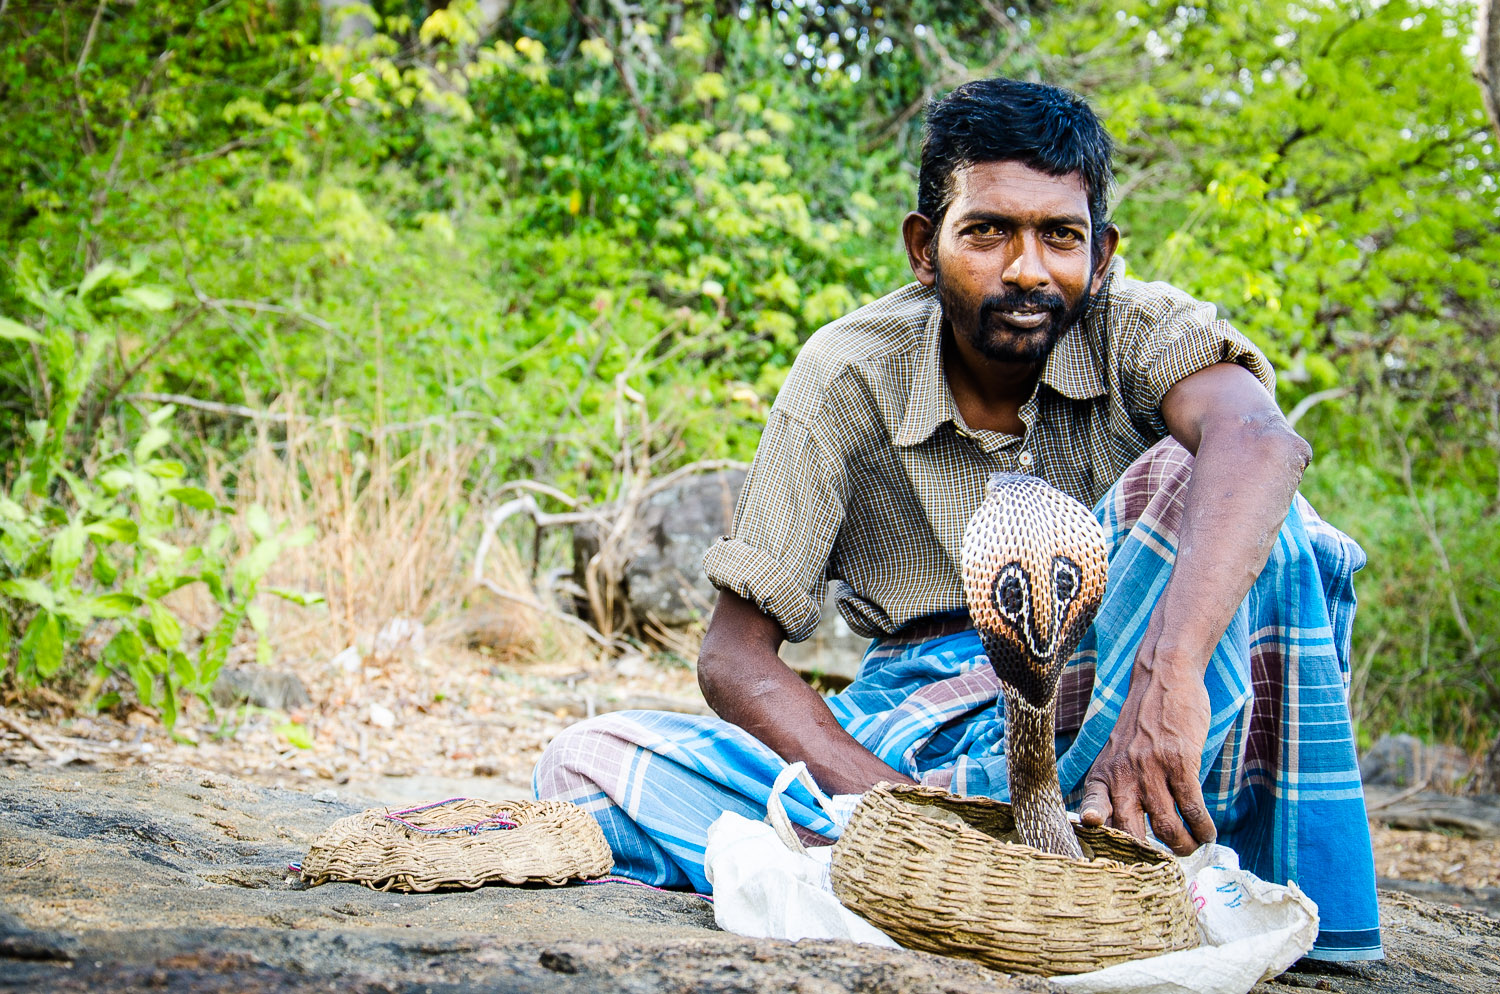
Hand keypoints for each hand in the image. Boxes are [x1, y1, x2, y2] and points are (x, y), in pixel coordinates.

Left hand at [1080, 648, 1216, 855]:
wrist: (1162, 680)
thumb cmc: (1141, 725)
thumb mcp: (1116, 753)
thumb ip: (1117, 786)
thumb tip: (1121, 826)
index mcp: (1103, 774)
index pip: (1092, 806)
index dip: (1093, 829)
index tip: (1095, 842)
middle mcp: (1123, 775)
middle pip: (1130, 830)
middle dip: (1147, 856)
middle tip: (1162, 867)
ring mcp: (1151, 769)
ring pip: (1165, 826)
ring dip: (1182, 845)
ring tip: (1191, 847)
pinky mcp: (1180, 762)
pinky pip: (1192, 807)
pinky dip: (1202, 827)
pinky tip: (1207, 833)